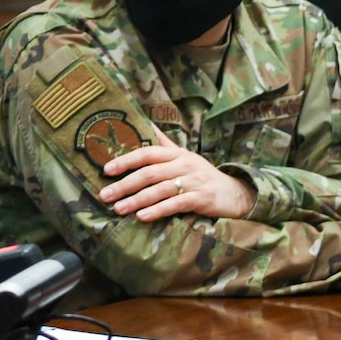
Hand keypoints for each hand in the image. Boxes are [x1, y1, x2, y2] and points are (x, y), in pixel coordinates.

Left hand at [99, 142, 255, 221]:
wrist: (234, 193)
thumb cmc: (201, 175)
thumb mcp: (184, 157)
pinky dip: (158, 210)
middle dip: (124, 185)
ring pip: (159, 190)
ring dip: (136, 200)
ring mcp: (194, 181)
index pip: (147, 153)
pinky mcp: (201, 199)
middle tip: (105, 195)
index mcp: (176, 154)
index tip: (106, 169)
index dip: (126, 160)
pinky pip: (176, 204)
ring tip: (118, 209)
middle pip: (149, 173)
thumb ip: (163, 144)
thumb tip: (144, 122)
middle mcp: (184, 164)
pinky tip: (142, 217)